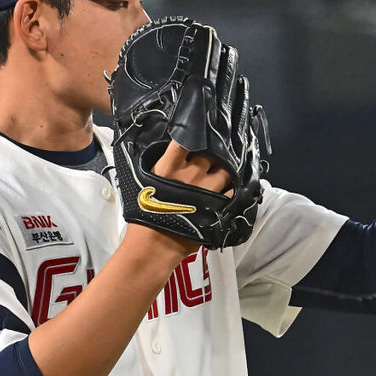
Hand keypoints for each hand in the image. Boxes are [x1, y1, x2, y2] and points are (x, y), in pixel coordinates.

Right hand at [132, 141, 232, 255]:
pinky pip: (231, 192)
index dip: (194, 131)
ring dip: (225, 170)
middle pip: (211, 153)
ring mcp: (207, 190)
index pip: (185, 139)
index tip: (199, 129)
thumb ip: (160, 167)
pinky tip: (227, 189)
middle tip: (209, 157)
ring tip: (222, 172)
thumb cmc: (144, 216)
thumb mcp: (143, 184)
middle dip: (212, 154)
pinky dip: (231, 189)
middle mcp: (191, 174)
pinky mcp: (217, 206)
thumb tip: (171, 156)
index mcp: (169, 166)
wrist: (155, 245)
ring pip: (226, 171)